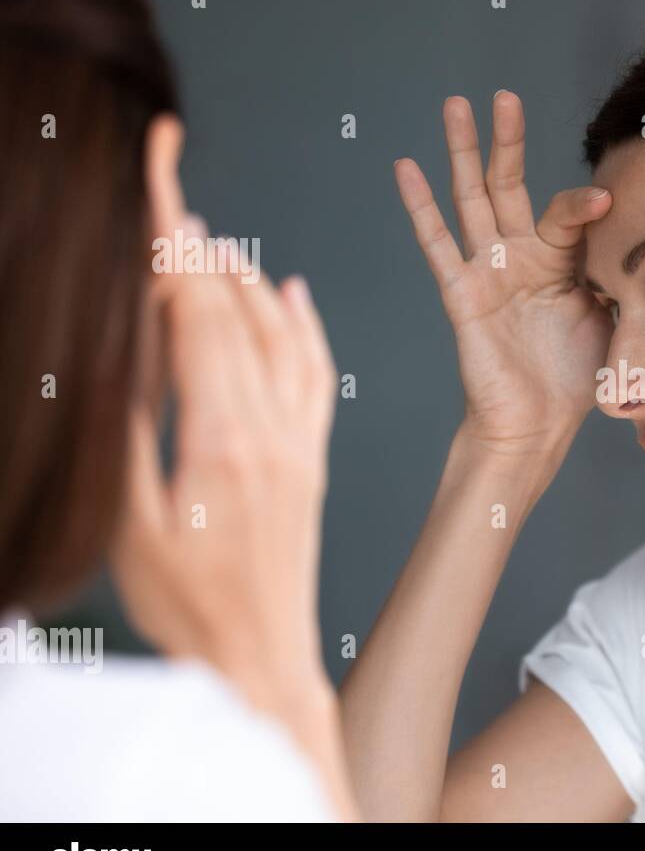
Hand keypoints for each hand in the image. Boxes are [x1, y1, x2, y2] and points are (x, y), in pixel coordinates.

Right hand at [110, 214, 337, 711]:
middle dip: (201, 249)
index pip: (196, 318)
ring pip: (282, 338)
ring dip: (247, 280)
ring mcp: (299, 444)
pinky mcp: (311, 461)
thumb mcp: (132, 525)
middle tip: (172, 197)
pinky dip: (305, 328)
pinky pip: (317, 377)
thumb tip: (121, 356)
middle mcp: (271, 431)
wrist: (260, 658)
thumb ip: (130, 436)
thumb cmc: (188, 607)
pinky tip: (293, 295)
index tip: (159, 193)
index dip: (175, 249)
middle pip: (236, 316)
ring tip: (214, 240)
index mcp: (221, 440)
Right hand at [395, 91, 612, 462]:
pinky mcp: (463, 294)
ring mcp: (488, 271)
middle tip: (503, 95)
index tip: (611, 200)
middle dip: (506, 140)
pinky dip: (420, 207)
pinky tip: (406, 167)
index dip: (586, 205)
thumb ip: (620, 276)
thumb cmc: (575, 377)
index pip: (569, 214)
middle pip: (509, 185)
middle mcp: (520, 257)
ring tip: (455, 105)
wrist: (538, 425)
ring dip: (462, 153)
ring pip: (472, 200)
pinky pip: (438, 245)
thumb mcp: (613, 318)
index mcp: (560, 261)